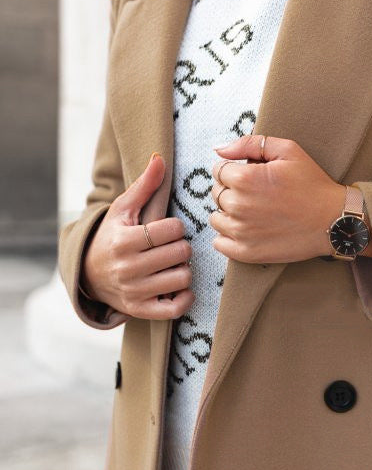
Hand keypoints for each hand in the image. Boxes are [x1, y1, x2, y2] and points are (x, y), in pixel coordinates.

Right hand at [81, 153, 194, 319]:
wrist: (89, 274)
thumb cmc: (112, 236)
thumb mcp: (123, 209)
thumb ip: (144, 186)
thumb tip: (159, 159)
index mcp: (123, 240)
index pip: (172, 229)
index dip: (177, 227)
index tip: (169, 229)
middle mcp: (127, 268)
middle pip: (181, 253)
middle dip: (182, 247)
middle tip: (173, 247)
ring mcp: (134, 291)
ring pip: (183, 278)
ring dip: (184, 270)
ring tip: (173, 264)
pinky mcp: (140, 310)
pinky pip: (176, 308)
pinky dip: (185, 297)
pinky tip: (179, 286)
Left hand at [209, 134, 345, 262]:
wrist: (333, 220)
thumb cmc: (312, 183)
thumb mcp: (287, 151)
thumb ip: (249, 144)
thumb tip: (218, 150)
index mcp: (245, 178)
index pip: (219, 170)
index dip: (234, 171)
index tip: (252, 177)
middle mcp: (238, 205)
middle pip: (217, 194)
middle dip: (231, 190)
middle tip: (257, 195)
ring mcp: (241, 232)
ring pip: (216, 218)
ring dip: (228, 213)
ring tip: (253, 212)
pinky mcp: (246, 252)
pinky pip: (219, 243)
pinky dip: (227, 237)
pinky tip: (246, 230)